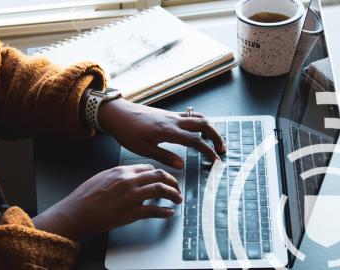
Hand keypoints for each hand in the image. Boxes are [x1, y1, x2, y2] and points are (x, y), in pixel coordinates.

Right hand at [32, 164, 181, 241]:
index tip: (164, 179)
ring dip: (174, 194)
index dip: (160, 173)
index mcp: (122, 171)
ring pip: (161, 190)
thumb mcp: (103, 176)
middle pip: (159, 175)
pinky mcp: (131, 212)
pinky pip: (154, 211)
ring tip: (177, 199)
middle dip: (173, 181)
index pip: (149, 168)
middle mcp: (129, 181)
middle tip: (177, 188)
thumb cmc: (85, 196)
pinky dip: (165, 212)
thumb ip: (119, 175)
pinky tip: (169, 213)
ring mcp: (131, 196)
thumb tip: (132, 177)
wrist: (76, 211)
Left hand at [98, 98, 225, 169]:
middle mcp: (173, 120)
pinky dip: (200, 122)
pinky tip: (199, 130)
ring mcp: (171, 115)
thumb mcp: (143, 149)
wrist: (118, 113)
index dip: (208, 150)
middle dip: (216, 136)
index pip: (195, 140)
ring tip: (215, 140)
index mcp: (168, 131)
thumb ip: (164, 157)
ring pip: (198, 117)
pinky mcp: (168, 114)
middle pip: (203, 124)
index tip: (215, 160)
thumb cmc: (127, 131)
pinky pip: (190, 115)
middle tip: (221, 149)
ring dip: (210, 128)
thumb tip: (181, 165)